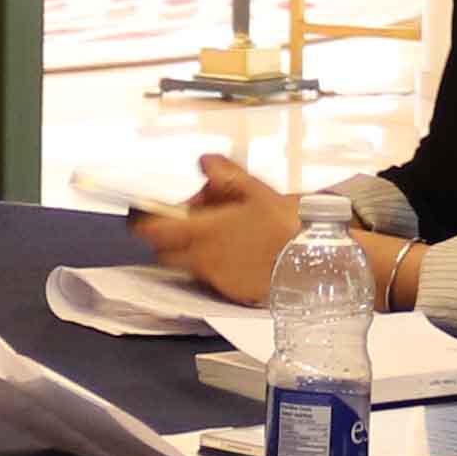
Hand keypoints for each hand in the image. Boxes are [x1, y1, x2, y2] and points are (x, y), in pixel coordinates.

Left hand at [124, 151, 299, 303]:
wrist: (313, 261)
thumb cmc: (286, 227)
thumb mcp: (256, 190)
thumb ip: (225, 174)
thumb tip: (205, 162)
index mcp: (204, 232)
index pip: (153, 231)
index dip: (143, 223)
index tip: (144, 216)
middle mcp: (203, 259)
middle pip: (165, 251)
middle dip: (170, 237)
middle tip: (193, 221)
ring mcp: (215, 279)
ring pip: (186, 265)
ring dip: (191, 251)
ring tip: (220, 236)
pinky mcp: (229, 293)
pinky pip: (208, 279)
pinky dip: (212, 266)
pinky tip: (235, 254)